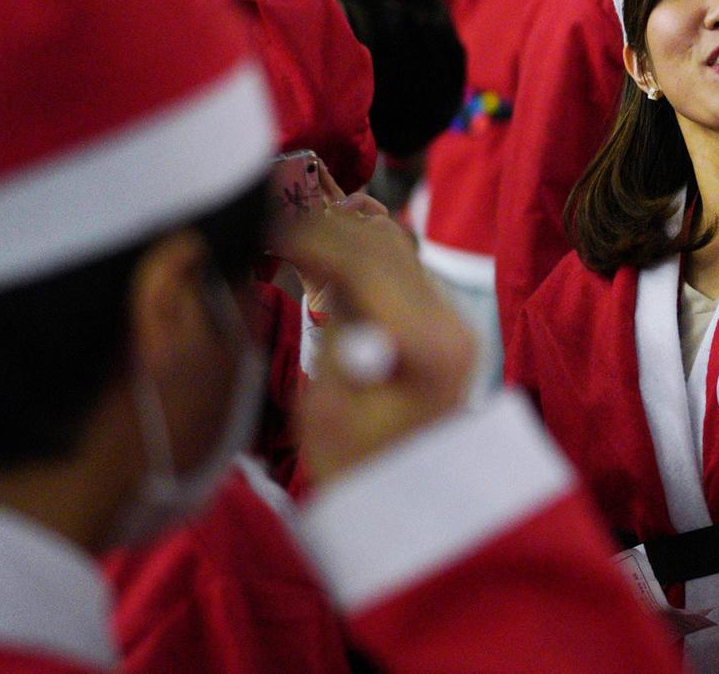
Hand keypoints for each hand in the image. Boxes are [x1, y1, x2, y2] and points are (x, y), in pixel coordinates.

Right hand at [278, 194, 477, 482]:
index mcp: (429, 345)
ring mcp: (451, 318)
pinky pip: (399, 266)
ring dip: (343, 232)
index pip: (367, 265)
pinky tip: (324, 242)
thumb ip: (332, 334)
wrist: (399, 499)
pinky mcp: (440, 320)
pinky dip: (358, 250)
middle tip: (271, 218)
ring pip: (396, 248)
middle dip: (325, 227)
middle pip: (385, 247)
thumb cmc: (355, 466)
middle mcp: (452, 322)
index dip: (313, 238)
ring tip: (292, 224)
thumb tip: (321, 272)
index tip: (266, 226)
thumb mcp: (326, 407)